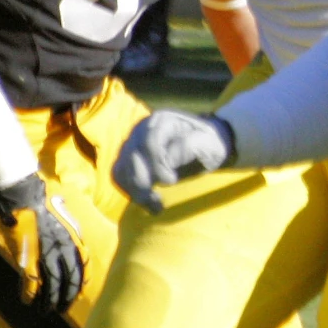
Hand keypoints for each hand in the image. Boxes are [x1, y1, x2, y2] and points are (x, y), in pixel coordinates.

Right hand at [0, 173, 84, 313]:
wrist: (21, 195)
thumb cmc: (40, 204)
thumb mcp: (62, 218)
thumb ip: (66, 234)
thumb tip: (67, 246)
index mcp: (73, 239)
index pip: (84, 266)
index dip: (82, 282)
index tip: (80, 294)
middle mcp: (63, 249)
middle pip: (69, 280)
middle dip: (66, 297)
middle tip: (62, 309)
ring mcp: (45, 254)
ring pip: (51, 285)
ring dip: (48, 301)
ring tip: (45, 311)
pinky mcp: (26, 258)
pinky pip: (30, 282)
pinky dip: (29, 294)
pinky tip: (27, 301)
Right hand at [113, 110, 235, 212]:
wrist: (204, 145)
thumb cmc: (209, 144)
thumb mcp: (209, 143)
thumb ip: (190, 146)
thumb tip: (167, 158)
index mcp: (162, 121)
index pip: (149, 144)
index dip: (157, 166)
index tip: (171, 181)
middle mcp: (142, 128)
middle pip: (131, 157)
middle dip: (142, 183)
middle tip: (158, 202)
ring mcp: (132, 142)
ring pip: (122, 167)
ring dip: (135, 190)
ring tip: (154, 205)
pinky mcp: (128, 157)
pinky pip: (118, 174)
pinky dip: (128, 189)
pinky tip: (145, 200)